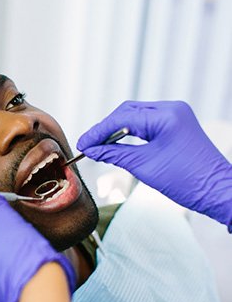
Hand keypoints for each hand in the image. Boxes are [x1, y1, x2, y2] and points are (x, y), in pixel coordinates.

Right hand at [77, 101, 231, 229]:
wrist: (218, 192)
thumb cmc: (187, 181)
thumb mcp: (143, 166)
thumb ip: (114, 154)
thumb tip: (92, 150)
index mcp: (166, 116)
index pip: (122, 119)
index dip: (98, 132)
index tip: (83, 143)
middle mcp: (171, 109)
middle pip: (127, 112)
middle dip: (105, 128)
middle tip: (89, 144)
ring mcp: (175, 115)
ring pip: (135, 116)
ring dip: (116, 129)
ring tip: (100, 145)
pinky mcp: (176, 123)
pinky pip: (146, 122)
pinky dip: (130, 131)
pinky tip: (117, 142)